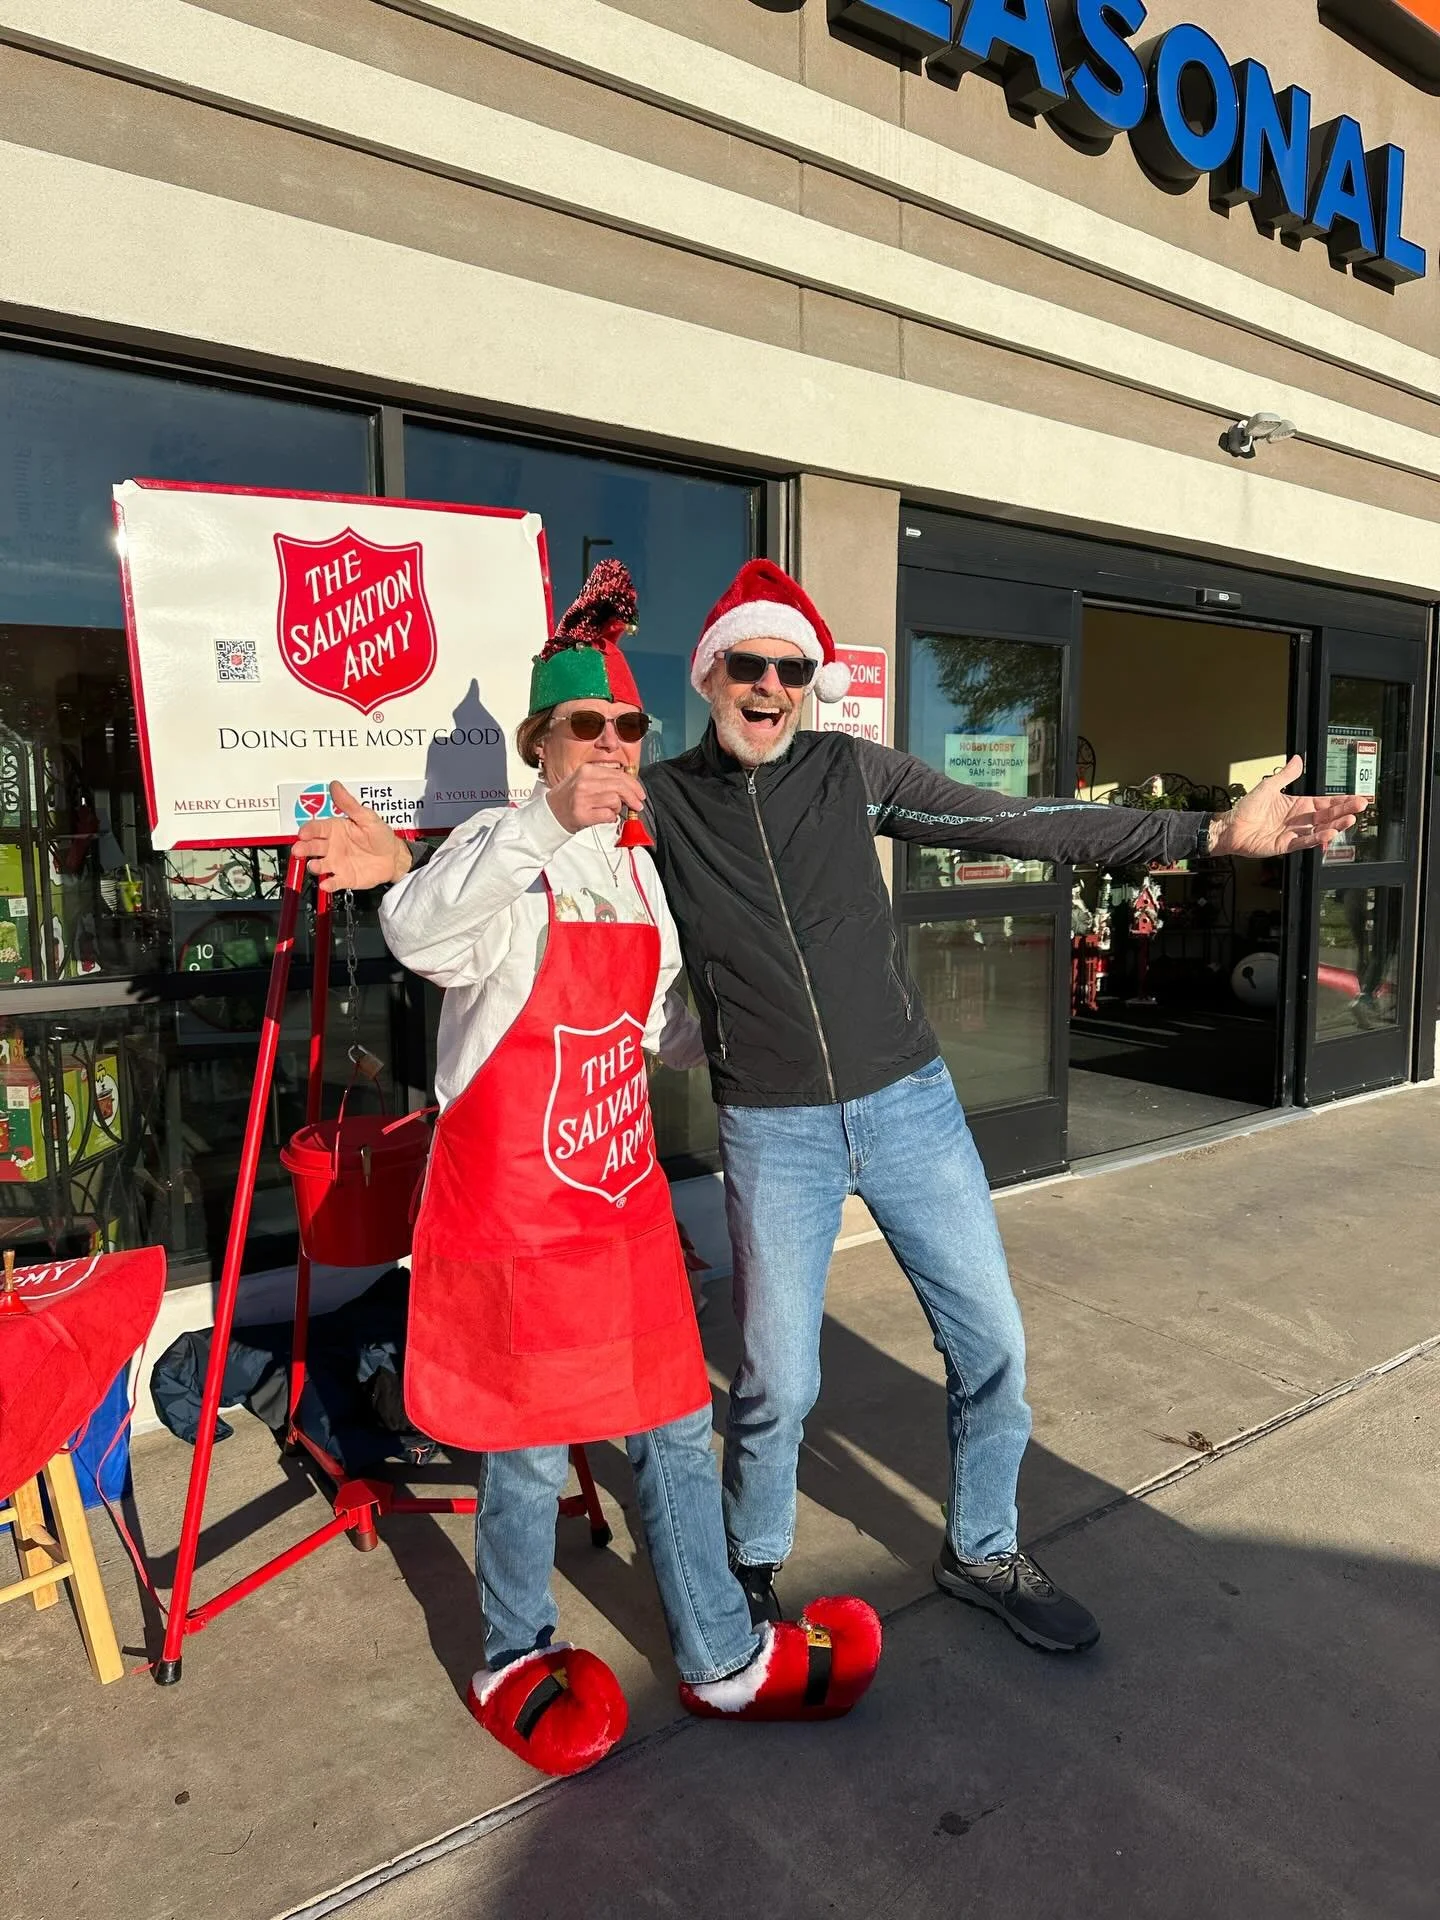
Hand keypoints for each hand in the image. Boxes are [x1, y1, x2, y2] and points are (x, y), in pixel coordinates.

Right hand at [293, 781, 410, 891]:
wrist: (394, 857)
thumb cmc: (380, 836)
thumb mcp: (367, 817)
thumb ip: (349, 804)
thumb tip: (336, 786)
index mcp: (334, 829)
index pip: (316, 828)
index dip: (308, 830)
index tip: (303, 832)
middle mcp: (331, 846)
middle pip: (312, 847)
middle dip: (304, 848)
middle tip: (299, 849)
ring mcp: (336, 863)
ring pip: (319, 865)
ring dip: (314, 866)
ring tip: (315, 866)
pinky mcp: (344, 878)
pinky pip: (333, 882)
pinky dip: (328, 884)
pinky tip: (326, 883)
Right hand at [545, 763, 646, 833]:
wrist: (550, 813)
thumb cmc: (569, 798)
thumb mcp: (584, 780)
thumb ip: (605, 780)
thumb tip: (630, 786)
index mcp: (586, 770)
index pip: (618, 775)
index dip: (634, 785)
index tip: (640, 793)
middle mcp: (584, 782)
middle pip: (620, 787)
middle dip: (633, 797)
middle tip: (637, 805)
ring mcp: (582, 798)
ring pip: (615, 801)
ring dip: (617, 808)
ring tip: (610, 811)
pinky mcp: (582, 814)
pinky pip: (608, 815)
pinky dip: (611, 818)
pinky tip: (604, 817)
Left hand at [1208, 755, 1369, 857]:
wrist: (1230, 827)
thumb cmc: (1246, 808)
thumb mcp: (1268, 786)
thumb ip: (1285, 775)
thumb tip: (1297, 759)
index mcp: (1298, 805)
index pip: (1325, 803)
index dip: (1342, 801)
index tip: (1357, 798)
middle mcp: (1300, 820)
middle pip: (1327, 816)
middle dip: (1345, 811)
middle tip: (1361, 806)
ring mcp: (1295, 833)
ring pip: (1320, 829)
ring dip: (1335, 825)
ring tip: (1349, 820)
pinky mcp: (1286, 845)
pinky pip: (1305, 842)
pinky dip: (1317, 838)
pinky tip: (1329, 833)